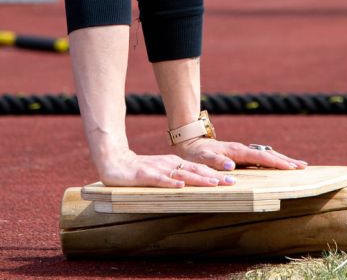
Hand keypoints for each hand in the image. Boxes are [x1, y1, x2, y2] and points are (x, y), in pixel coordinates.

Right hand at [96, 147, 236, 188]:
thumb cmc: (139, 169)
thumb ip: (176, 176)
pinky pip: (159, 179)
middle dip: (214, 176)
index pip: (198, 169)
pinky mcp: (144, 174)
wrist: (113, 161)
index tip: (233, 180)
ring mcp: (157, 169)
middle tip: (232, 182)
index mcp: (174, 164)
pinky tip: (180, 186)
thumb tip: (194, 184)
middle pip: (195, 170)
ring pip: (181, 174)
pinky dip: (170, 183)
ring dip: (198, 179)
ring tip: (213, 184)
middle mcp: (169, 164)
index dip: (215, 174)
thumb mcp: (161, 171)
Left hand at [177, 138, 307, 171]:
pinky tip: (280, 164)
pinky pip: (261, 158)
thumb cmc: (196, 154)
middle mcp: (243, 150)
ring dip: (282, 159)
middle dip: (286, 160)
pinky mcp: (241, 155)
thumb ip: (216, 162)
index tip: (291, 167)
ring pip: (267, 155)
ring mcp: (243, 151)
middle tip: (303, 167)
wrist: (190, 143)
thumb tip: (232, 166)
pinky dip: (273, 160)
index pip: (261, 158)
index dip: (277, 163)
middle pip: (268, 154)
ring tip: (298, 165)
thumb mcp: (203, 159)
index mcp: (237, 151)